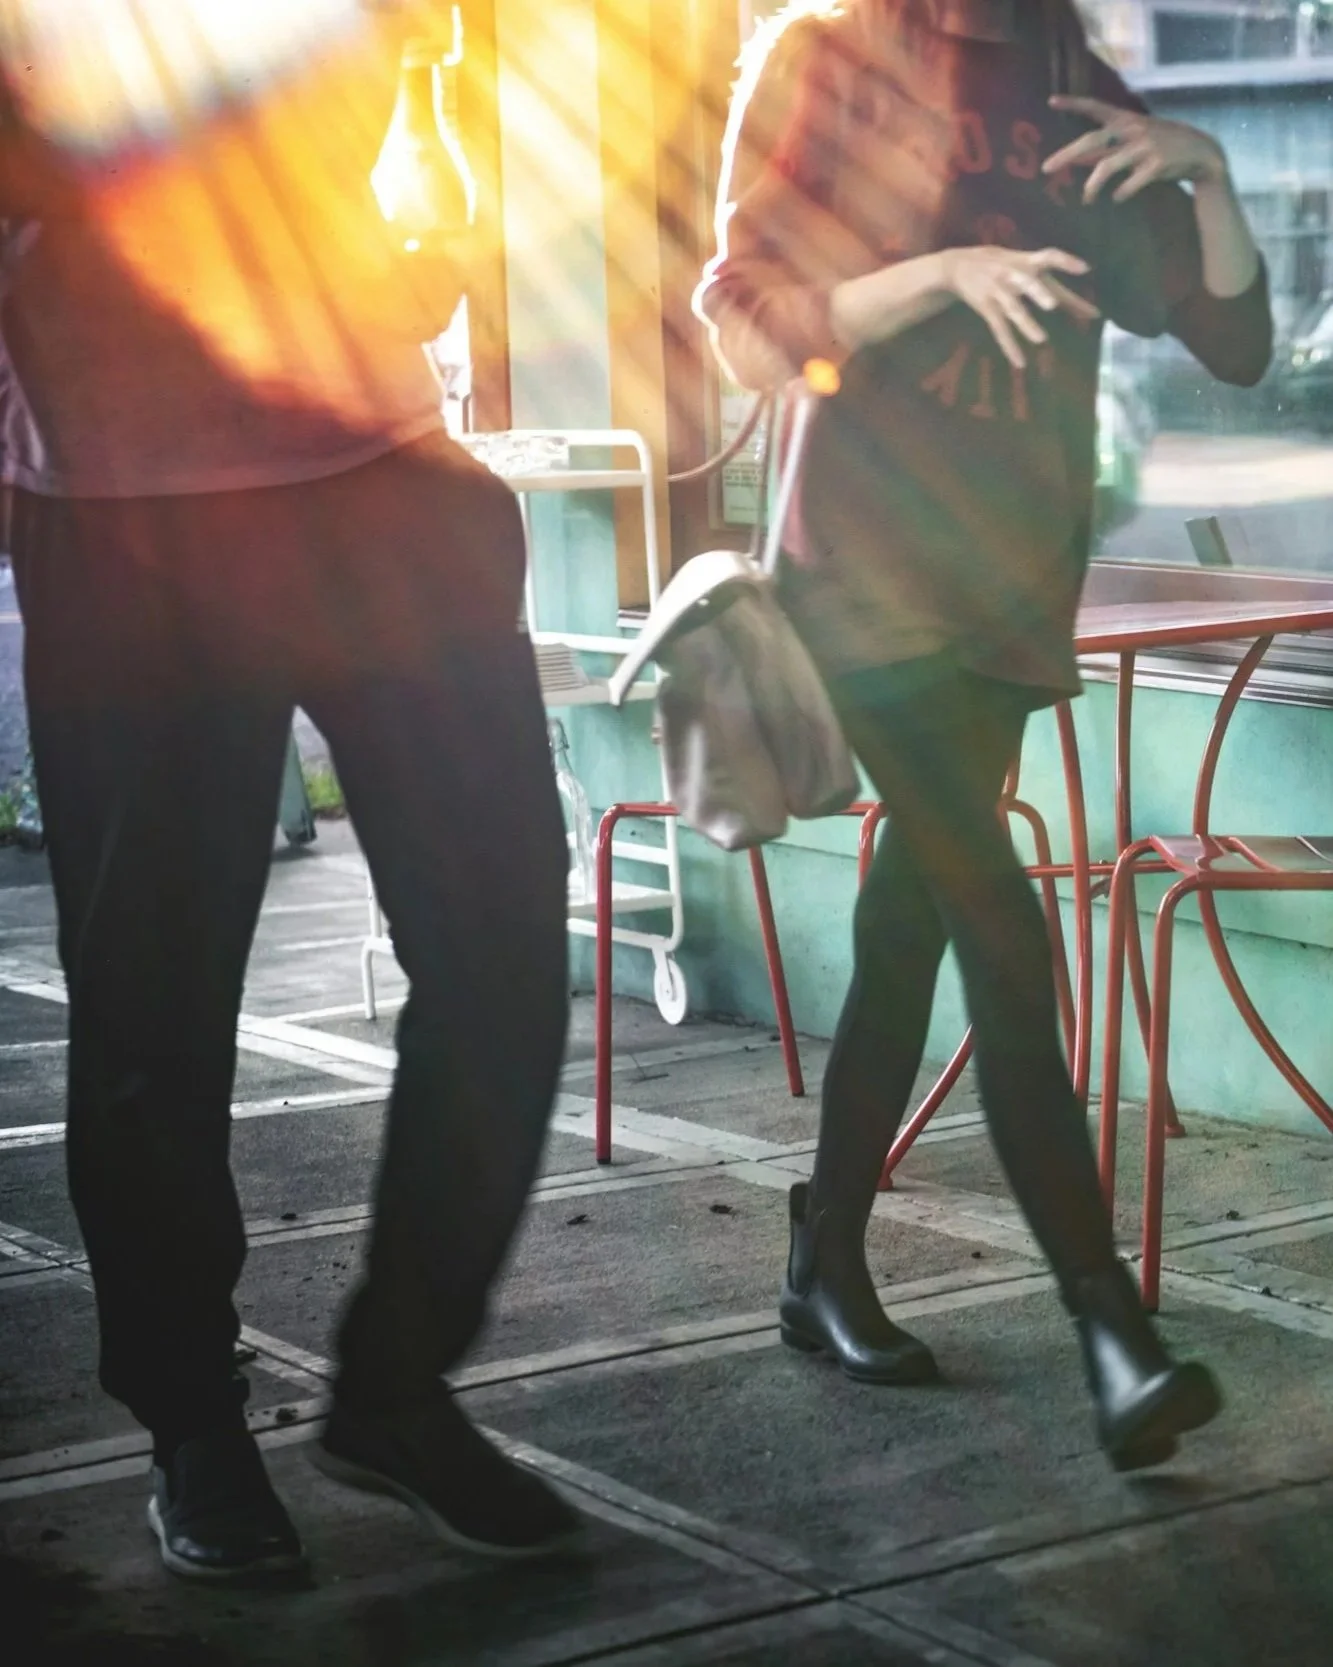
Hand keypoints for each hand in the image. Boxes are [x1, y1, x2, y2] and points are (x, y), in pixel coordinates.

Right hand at [937, 245, 1098, 369]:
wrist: (957, 264)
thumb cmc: (999, 263)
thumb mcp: (1019, 261)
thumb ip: (1046, 280)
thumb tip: (1074, 302)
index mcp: (1024, 260)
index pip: (1048, 256)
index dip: (1066, 261)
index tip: (1086, 269)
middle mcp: (1011, 274)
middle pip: (1026, 283)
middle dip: (1038, 293)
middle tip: (1053, 305)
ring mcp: (997, 291)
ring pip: (1013, 309)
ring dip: (1026, 324)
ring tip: (1041, 339)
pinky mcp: (986, 307)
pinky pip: (999, 329)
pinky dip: (1009, 346)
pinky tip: (1020, 362)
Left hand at [1045, 96, 1228, 204]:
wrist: (1201, 153)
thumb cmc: (1160, 146)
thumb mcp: (1133, 140)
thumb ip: (1105, 148)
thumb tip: (1076, 158)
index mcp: (1126, 120)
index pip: (1096, 108)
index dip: (1074, 104)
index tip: (1051, 101)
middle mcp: (1132, 129)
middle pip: (1092, 141)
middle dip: (1066, 155)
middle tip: (1046, 168)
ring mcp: (1144, 147)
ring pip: (1106, 167)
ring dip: (1091, 186)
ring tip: (1086, 198)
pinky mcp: (1156, 165)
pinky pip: (1128, 185)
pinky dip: (1120, 194)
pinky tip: (1117, 198)